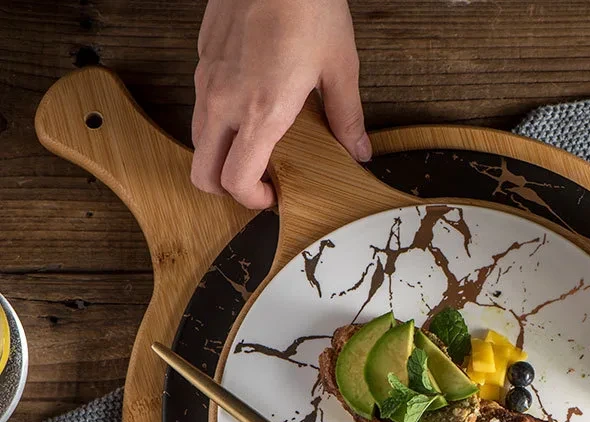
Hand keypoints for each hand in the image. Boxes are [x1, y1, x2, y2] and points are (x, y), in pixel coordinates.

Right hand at [191, 0, 369, 208]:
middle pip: (202, 172)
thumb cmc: (308, 4)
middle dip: (225, 189)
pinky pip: (201, 106)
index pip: (236, 181)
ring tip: (252, 147)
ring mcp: (208, 79)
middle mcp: (225, 101)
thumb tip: (359, 150)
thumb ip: (347, 118)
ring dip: (220, 155)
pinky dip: (217, 122)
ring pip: (198, 140)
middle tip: (255, 182)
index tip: (272, 196)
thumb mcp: (340, 66)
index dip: (252, 201)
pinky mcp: (203, 59)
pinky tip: (246, 108)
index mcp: (261, 112)